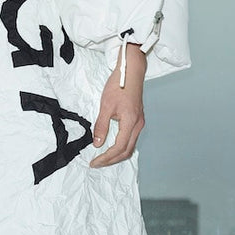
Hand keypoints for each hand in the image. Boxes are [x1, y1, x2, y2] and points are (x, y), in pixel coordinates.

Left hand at [89, 43, 145, 167]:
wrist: (131, 72)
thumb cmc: (119, 85)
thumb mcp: (106, 105)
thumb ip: (101, 126)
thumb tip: (97, 143)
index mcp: (130, 122)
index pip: (118, 148)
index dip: (106, 158)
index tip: (94, 162)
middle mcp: (138, 125)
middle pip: (126, 151)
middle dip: (111, 160)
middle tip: (96, 163)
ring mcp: (139, 123)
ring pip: (130, 147)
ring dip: (117, 155)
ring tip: (103, 158)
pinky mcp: (137, 120)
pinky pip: (131, 139)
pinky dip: (121, 147)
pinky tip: (111, 147)